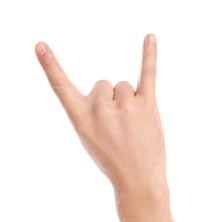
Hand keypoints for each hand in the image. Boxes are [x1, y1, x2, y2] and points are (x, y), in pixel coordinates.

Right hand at [35, 34, 166, 194]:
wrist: (137, 180)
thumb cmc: (111, 159)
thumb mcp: (88, 138)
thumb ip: (89, 111)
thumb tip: (108, 89)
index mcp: (81, 119)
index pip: (61, 87)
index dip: (50, 66)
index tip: (41, 47)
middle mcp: (99, 109)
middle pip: (104, 84)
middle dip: (111, 100)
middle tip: (120, 125)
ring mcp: (124, 105)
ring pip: (124, 85)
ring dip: (128, 100)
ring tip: (133, 124)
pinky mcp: (147, 104)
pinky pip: (148, 73)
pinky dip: (149, 55)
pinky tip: (149, 38)